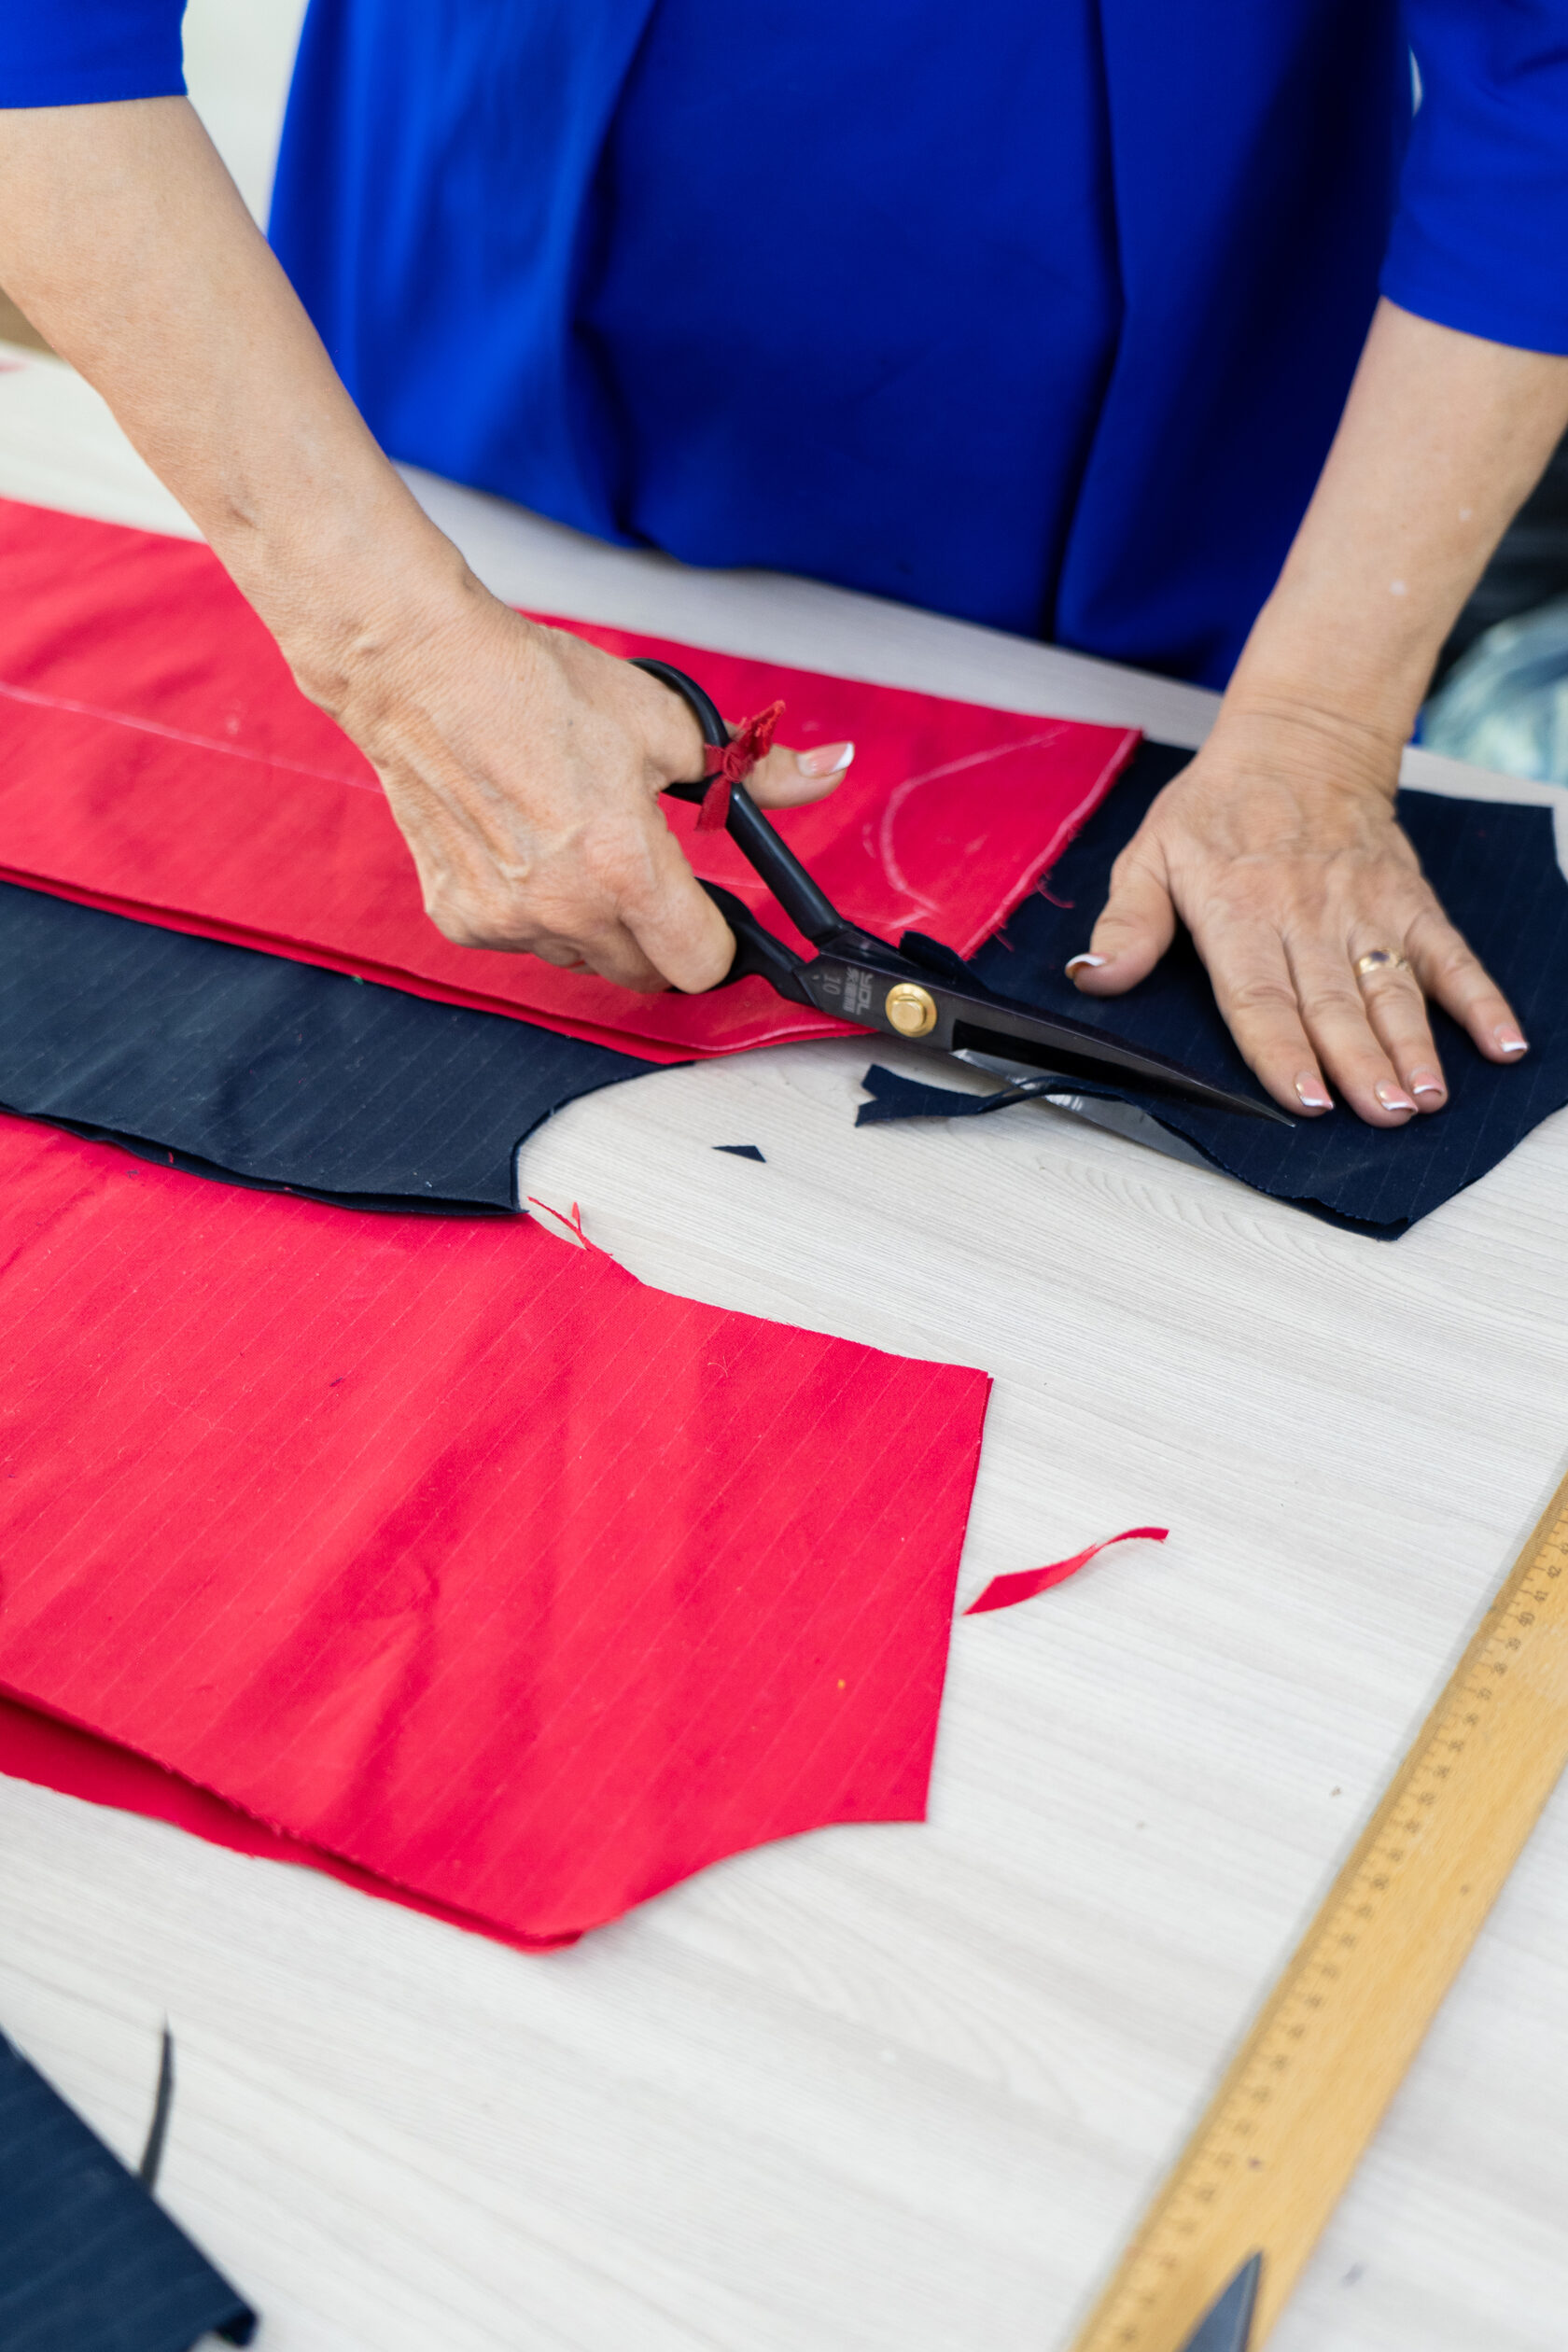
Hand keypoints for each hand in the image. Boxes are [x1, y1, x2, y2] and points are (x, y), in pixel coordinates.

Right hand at [329, 582, 851, 991]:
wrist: (422, 672)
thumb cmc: (534, 688)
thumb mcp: (664, 721)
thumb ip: (752, 767)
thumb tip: (828, 771)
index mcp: (625, 867)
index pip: (700, 965)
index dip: (718, 938)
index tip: (714, 911)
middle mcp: (564, 909)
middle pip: (645, 974)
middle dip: (660, 933)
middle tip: (645, 869)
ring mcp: (507, 920)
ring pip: (583, 958)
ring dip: (596, 924)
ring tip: (576, 844)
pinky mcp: (460, 918)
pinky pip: (523, 940)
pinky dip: (536, 910)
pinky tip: (525, 846)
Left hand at [1066, 704, 1527, 1123]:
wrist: (1298, 741)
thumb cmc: (1218, 808)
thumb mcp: (1150, 855)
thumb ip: (1128, 923)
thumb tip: (1094, 976)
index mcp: (1239, 911)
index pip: (1260, 995)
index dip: (1283, 1050)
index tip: (1306, 1098)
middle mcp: (1306, 915)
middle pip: (1334, 1003)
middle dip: (1360, 1064)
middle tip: (1382, 1115)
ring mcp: (1365, 909)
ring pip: (1392, 987)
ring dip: (1414, 1045)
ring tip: (1426, 1098)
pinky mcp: (1408, 900)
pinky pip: (1449, 953)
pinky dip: (1479, 998)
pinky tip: (1500, 1042)